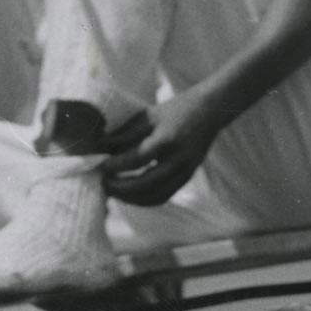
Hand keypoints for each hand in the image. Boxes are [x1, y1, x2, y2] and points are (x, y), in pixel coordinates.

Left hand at [101, 88, 224, 205]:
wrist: (209, 112)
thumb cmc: (175, 110)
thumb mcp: (149, 116)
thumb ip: (126, 133)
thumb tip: (101, 147)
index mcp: (167, 138)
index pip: (138, 158)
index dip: (117, 165)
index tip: (102, 166)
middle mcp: (178, 159)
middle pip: (146, 184)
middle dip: (121, 188)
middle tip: (104, 184)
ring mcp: (185, 171)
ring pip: (155, 196)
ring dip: (131, 199)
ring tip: (114, 192)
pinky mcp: (187, 178)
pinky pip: (164, 196)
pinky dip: (145, 200)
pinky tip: (131, 195)